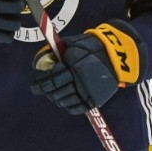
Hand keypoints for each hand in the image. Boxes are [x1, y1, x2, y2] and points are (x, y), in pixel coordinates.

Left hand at [31, 19, 147, 113]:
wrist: (116, 54)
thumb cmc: (91, 46)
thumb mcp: (73, 43)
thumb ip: (57, 51)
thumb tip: (41, 59)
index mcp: (73, 66)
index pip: (51, 78)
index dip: (41, 82)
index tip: (34, 83)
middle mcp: (79, 80)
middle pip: (56, 91)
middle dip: (45, 91)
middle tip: (39, 89)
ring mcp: (87, 90)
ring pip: (65, 100)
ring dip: (55, 98)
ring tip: (52, 95)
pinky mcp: (95, 98)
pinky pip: (78, 108)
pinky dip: (68, 107)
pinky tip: (64, 103)